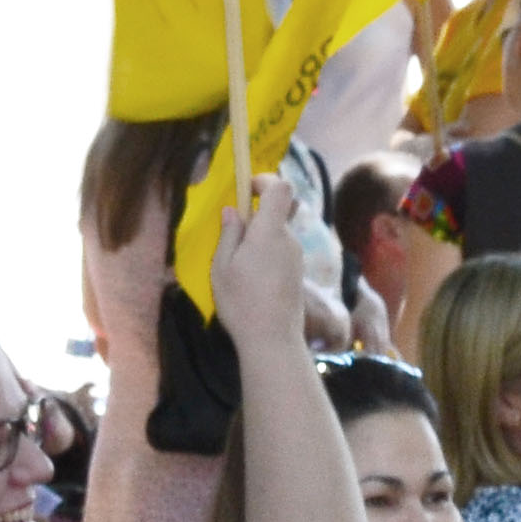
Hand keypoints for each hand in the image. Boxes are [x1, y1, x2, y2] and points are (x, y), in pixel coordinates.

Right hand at [207, 172, 308, 349]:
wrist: (273, 340)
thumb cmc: (242, 302)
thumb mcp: (222, 267)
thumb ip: (229, 234)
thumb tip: (232, 211)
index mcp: (269, 231)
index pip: (281, 188)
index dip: (266, 181)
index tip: (249, 190)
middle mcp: (288, 239)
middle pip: (277, 213)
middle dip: (256, 219)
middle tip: (233, 241)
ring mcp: (297, 257)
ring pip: (278, 235)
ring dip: (260, 242)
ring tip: (240, 268)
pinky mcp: (298, 274)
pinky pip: (281, 253)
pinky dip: (267, 257)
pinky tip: (253, 282)